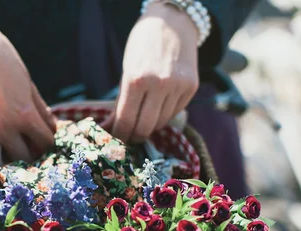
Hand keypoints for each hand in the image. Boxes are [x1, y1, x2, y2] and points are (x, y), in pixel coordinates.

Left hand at [110, 4, 199, 142]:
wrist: (171, 23)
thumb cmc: (142, 47)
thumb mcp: (126, 71)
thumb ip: (120, 102)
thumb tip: (108, 128)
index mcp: (136, 80)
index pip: (126, 120)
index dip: (120, 134)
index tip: (117, 137)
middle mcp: (159, 84)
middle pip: (145, 128)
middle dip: (134, 136)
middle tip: (129, 136)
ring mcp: (178, 86)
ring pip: (161, 123)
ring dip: (150, 126)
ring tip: (143, 119)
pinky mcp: (192, 88)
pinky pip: (175, 112)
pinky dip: (164, 115)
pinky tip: (158, 107)